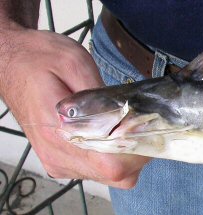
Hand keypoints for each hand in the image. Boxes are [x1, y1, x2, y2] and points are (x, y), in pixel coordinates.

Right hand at [0, 27, 149, 188]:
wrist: (10, 63)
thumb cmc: (40, 59)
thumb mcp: (75, 63)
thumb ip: (100, 95)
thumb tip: (127, 116)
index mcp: (60, 133)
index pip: (111, 164)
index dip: (136, 150)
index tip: (144, 126)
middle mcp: (57, 154)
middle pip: (115, 174)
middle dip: (137, 152)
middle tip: (140, 123)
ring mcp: (58, 161)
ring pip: (109, 176)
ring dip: (126, 154)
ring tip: (125, 124)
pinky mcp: (60, 161)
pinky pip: (97, 170)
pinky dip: (112, 155)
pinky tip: (110, 132)